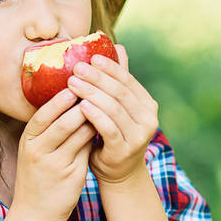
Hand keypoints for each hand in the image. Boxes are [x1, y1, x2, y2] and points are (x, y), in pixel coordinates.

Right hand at [13, 87, 96, 220]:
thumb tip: (71, 100)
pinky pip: (87, 149)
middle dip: (80, 104)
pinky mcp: (71, 174)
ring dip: (93, 118)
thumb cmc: (37, 176)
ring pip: (78, 134)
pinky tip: (105, 125)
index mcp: (28, 140)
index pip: (42, 114)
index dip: (58, 99)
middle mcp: (39, 151)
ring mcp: (55, 164)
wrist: (35, 213)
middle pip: (62, 122)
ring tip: (104, 103)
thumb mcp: (35, 150)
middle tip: (95, 88)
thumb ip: (49, 128)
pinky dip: (95, 135)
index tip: (73, 82)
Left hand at [66, 44, 158, 184]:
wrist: (119, 173)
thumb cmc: (113, 135)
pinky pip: (109, 128)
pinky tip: (81, 105)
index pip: (127, 80)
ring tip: (73, 83)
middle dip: (97, 78)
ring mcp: (139, 135)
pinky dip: (95, 115)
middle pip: (120, 92)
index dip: (110, 67)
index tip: (90, 57)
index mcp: (147, 104)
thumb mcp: (117, 108)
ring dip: (92, 93)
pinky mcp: (125, 149)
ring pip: (113, 108)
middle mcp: (148, 118)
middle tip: (76, 67)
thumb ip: (118, 81)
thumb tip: (118, 46)